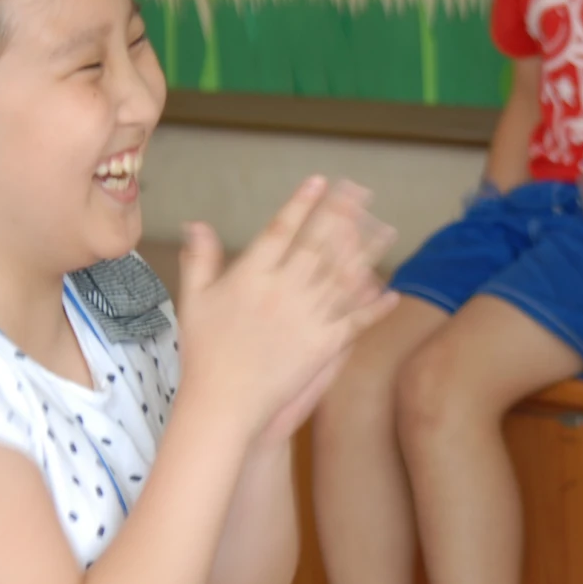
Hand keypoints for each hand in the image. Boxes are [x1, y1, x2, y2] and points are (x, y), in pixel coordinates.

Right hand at [178, 177, 399, 441]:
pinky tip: (389, 291)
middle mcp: (282, 290)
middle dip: (342, 214)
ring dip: (368, 251)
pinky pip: (354, 320)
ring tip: (386, 228)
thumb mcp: (193, 301)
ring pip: (344, 277)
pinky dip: (373, 306)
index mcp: (251, 276)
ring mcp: (306, 317)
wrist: (222, 402)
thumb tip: (196, 224)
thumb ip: (200, 260)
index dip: (302, 204)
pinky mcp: (322, 345)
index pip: (282, 229)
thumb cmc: (204, 353)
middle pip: (319, 244)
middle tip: (362, 191)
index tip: (319, 181)